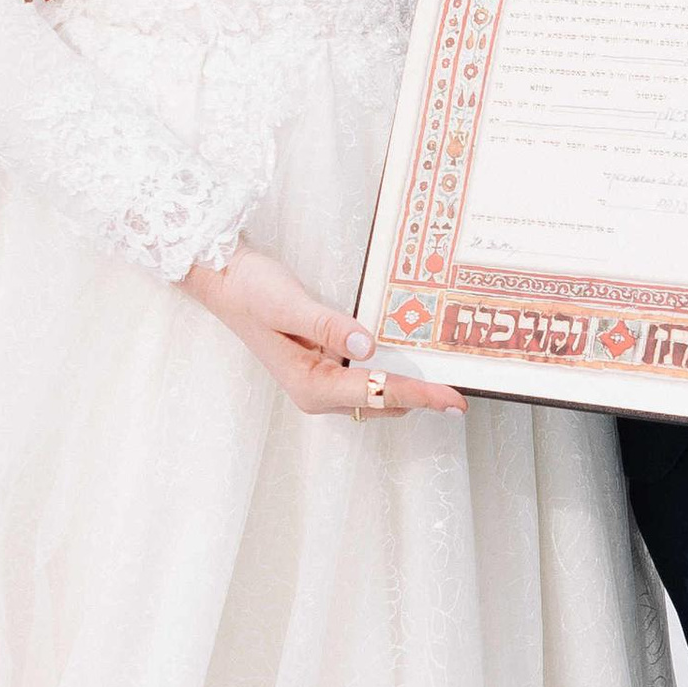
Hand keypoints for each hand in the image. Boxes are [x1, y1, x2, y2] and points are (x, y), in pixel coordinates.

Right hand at [183, 242, 464, 418]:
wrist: (227, 282)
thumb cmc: (253, 291)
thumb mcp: (289, 304)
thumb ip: (329, 325)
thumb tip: (368, 346)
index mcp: (312, 386)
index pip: (377, 394)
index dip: (419, 396)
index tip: (453, 401)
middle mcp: (318, 393)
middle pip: (383, 403)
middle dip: (420, 398)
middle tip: (460, 389)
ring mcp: (322, 382)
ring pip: (378, 396)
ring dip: (408, 388)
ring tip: (445, 377)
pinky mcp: (325, 368)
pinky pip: (368, 380)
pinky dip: (391, 374)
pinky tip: (410, 358)